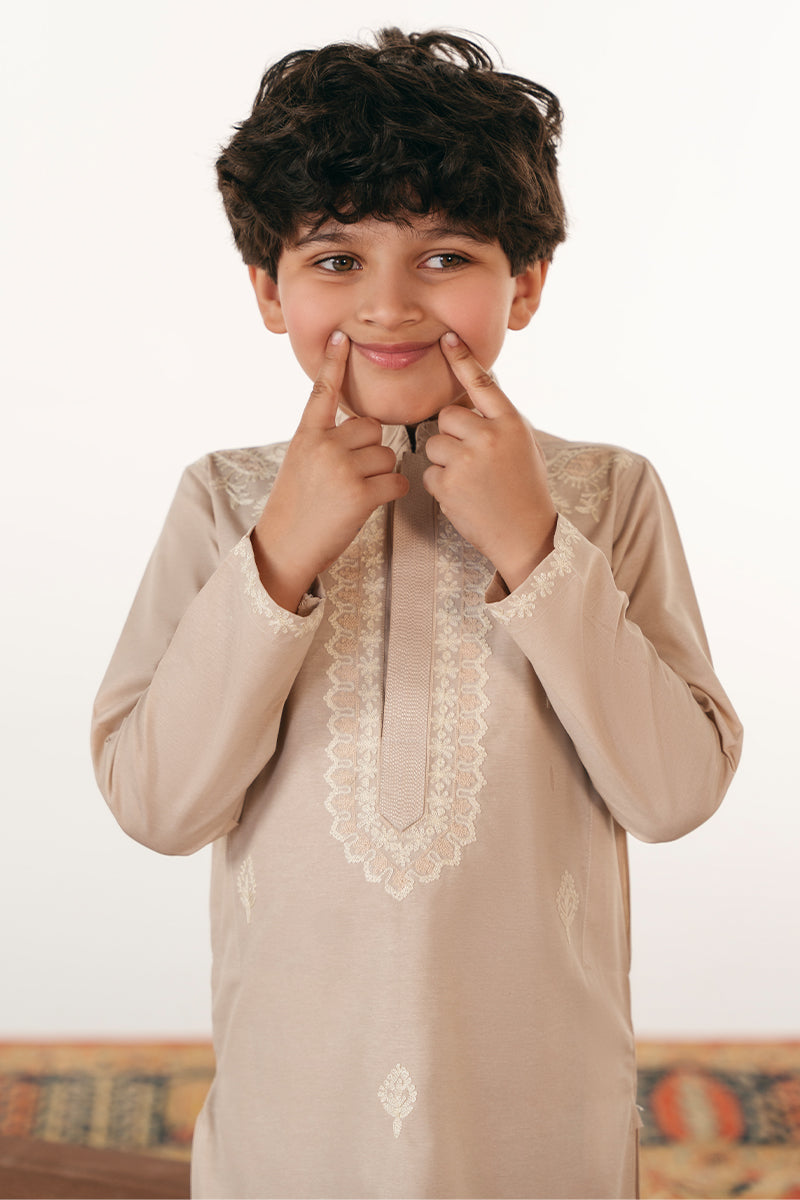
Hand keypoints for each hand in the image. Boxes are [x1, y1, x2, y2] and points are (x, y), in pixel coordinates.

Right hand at [252, 331, 408, 611]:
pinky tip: (374, 502)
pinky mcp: (360, 495)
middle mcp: (324, 447)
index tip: (341, 337)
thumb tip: (360, 430)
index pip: (322, 393)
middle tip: (352, 475)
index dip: (333, 364)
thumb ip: (323, 442)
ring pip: (387, 454)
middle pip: (372, 428)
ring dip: (382, 474)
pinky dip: (393, 492)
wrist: (284, 545)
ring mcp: (342, 469)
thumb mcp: (298, 464)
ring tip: (357, 493)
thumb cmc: (294, 508)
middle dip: (371, 450)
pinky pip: (396, 481)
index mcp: (307, 436)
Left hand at [423, 331, 556, 591]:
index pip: (483, 383)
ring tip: (469, 480)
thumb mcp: (523, 446)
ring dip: (444, 459)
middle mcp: (489, 436)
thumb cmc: (525, 489)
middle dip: (452, 434)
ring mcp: (467, 460)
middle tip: (472, 459)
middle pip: (448, 416)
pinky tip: (462, 495)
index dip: (462, 360)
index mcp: (511, 424)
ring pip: (434, 443)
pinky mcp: (449, 484)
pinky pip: (429, 472)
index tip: (447, 339)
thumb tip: (474, 395)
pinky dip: (440, 484)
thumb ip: (498, 421)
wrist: (526, 533)